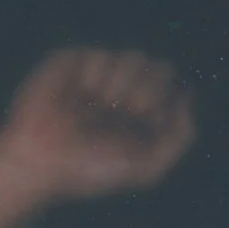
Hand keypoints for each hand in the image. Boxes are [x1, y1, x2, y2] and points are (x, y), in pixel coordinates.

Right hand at [0, 48, 195, 208]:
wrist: (40, 164)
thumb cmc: (87, 171)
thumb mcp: (147, 168)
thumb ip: (181, 137)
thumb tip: (188, 95)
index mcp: (139, 116)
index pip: (174, 89)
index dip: (167, 104)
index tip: (148, 123)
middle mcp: (121, 92)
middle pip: (162, 68)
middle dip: (149, 93)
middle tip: (127, 114)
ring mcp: (98, 76)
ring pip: (136, 58)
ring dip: (124, 87)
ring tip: (102, 107)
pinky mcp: (74, 63)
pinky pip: (104, 56)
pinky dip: (97, 80)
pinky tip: (81, 97)